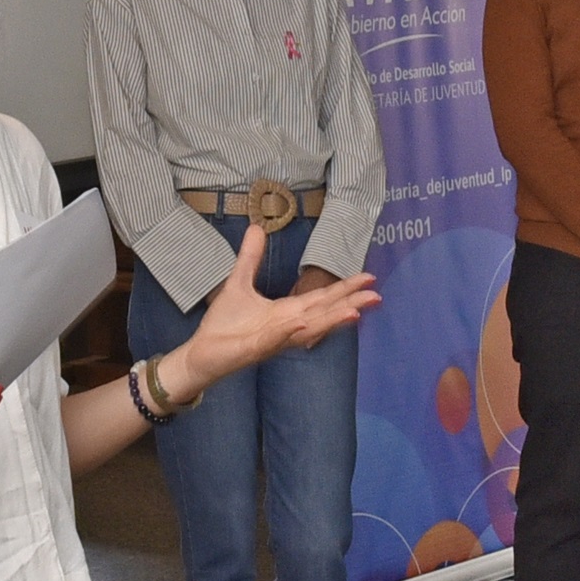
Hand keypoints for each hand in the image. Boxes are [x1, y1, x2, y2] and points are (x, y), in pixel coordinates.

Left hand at [171, 225, 377, 390]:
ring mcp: (274, 339)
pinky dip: (289, 332)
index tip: (369, 279)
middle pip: (325, 314)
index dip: (345, 289)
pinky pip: (275, 338)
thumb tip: (256, 228)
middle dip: (351, 304)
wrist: (202, 352)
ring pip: (308, 329)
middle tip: (377, 296)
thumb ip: (251, 257)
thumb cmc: (224, 325)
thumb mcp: (239, 283)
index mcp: (287, 312)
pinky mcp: (256, 348)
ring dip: (330, 321)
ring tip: (354, 312)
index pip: (322, 299)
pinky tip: (302, 322)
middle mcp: (288, 327)